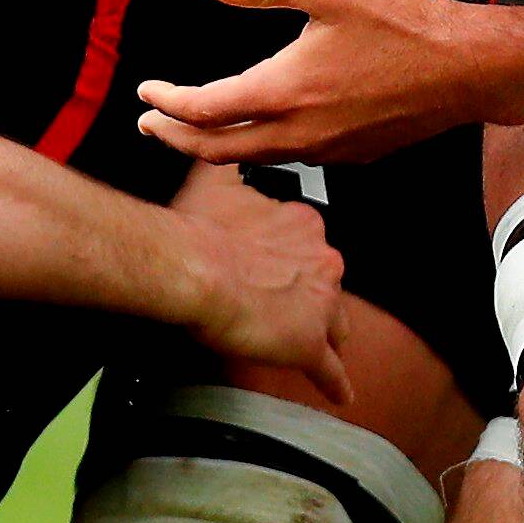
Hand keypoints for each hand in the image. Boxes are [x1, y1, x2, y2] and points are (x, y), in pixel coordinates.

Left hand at [138, 0, 521, 165]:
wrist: (476, 68)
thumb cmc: (407, 23)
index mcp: (285, 92)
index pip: (203, 111)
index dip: (166, 104)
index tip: (144, 93)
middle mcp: (303, 131)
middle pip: (219, 149)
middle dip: (177, 138)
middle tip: (149, 125)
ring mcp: (332, 149)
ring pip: (257, 159)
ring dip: (217, 147)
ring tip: (194, 131)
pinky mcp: (359, 153)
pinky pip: (294, 159)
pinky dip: (260, 151)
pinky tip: (261, 133)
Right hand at [166, 164, 346, 377]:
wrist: (193, 267)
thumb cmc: (198, 227)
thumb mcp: (210, 179)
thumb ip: (214, 159)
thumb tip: (183, 130)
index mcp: (302, 224)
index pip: (307, 241)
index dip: (288, 253)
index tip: (266, 257)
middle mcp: (322, 262)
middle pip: (327, 283)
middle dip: (310, 292)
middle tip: (277, 298)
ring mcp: (321, 306)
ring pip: (336, 324)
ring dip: (324, 330)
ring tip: (305, 338)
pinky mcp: (309, 346)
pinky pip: (330, 371)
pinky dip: (334, 383)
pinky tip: (339, 392)